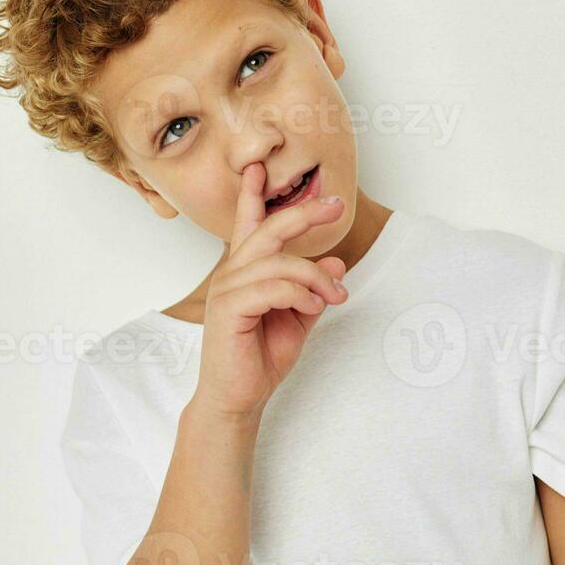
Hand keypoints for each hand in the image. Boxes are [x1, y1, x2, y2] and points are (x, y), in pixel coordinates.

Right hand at [191, 163, 348, 420]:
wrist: (239, 397)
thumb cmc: (261, 356)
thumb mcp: (298, 318)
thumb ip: (314, 289)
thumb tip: (337, 262)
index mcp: (246, 270)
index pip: (248, 223)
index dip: (252, 193)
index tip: (258, 166)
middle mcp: (232, 273)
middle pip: (269, 230)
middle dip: (303, 213)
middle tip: (335, 205)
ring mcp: (227, 289)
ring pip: (279, 262)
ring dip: (315, 277)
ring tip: (335, 296)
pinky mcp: (228, 309)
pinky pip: (272, 288)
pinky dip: (300, 294)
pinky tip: (314, 308)